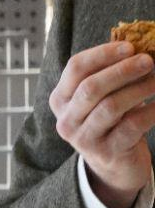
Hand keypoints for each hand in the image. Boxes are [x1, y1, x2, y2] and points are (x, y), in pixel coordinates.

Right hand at [49, 39, 154, 207]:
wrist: (112, 164)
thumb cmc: (109, 121)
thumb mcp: (100, 98)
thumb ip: (107, 74)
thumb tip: (136, 43)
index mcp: (61, 99)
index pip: (75, 68)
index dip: (103, 54)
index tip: (130, 46)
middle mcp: (66, 119)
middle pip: (91, 87)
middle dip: (122, 70)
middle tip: (148, 61)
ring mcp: (84, 138)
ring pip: (111, 106)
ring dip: (139, 89)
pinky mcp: (106, 152)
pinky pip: (132, 126)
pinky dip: (151, 111)